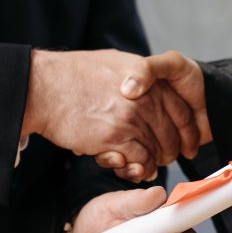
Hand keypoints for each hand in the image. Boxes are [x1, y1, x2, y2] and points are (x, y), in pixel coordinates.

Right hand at [22, 50, 200, 181]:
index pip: (182, 110)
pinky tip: (131, 169)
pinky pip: (141, 161)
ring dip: (152, 163)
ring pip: (157, 150)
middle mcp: (146, 98)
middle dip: (169, 151)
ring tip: (143, 167)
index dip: (187, 132)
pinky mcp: (116, 138)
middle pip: (172, 134)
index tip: (186, 144)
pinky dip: (138, 170)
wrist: (44, 86)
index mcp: (149, 78)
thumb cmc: (73, 75)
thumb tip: (147, 86)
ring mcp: (132, 118)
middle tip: (161, 160)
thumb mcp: (116, 63)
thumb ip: (138, 76)